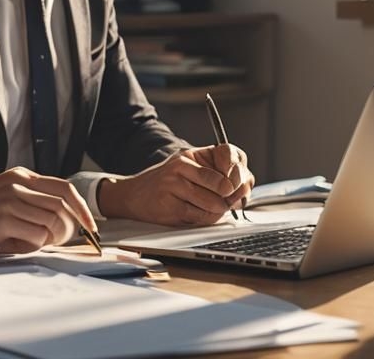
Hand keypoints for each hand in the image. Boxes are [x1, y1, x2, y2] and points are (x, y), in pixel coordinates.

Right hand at [0, 167, 96, 257]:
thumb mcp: (0, 203)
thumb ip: (28, 205)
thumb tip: (65, 224)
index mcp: (19, 176)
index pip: (66, 189)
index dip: (82, 211)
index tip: (90, 230)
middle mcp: (17, 182)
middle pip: (65, 206)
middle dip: (70, 231)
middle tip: (53, 245)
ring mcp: (10, 199)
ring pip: (54, 223)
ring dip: (46, 242)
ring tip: (19, 244)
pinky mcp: (2, 219)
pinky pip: (37, 237)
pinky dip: (29, 248)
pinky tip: (6, 246)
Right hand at [98, 144, 254, 225]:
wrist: (132, 196)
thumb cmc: (166, 185)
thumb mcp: (188, 171)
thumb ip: (214, 176)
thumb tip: (241, 190)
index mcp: (191, 154)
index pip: (227, 153)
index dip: (238, 171)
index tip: (236, 184)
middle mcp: (182, 164)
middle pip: (224, 183)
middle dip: (231, 197)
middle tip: (228, 203)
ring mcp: (174, 184)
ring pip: (215, 202)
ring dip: (219, 211)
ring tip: (213, 210)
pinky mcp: (170, 205)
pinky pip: (201, 216)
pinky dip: (207, 219)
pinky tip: (200, 215)